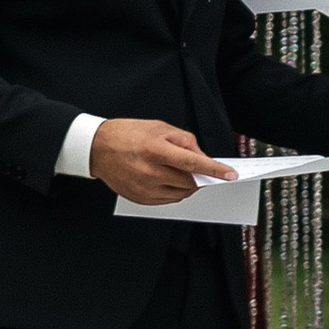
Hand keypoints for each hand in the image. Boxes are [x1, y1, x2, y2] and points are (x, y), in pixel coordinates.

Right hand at [88, 118, 235, 205]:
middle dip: (201, 177)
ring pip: (181, 194)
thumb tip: (202, 156)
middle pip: (190, 182)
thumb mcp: (160, 128)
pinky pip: (168, 201)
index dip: (215, 170)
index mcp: (157, 150)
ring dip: (189, 185)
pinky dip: (175, 192)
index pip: (194, 163)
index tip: (231, 175)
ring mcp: (145, 188)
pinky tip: (168, 179)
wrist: (98, 148)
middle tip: (202, 169)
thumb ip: (185, 141)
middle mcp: (151, 172)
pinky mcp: (140, 199)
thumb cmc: (128, 134)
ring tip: (180, 171)